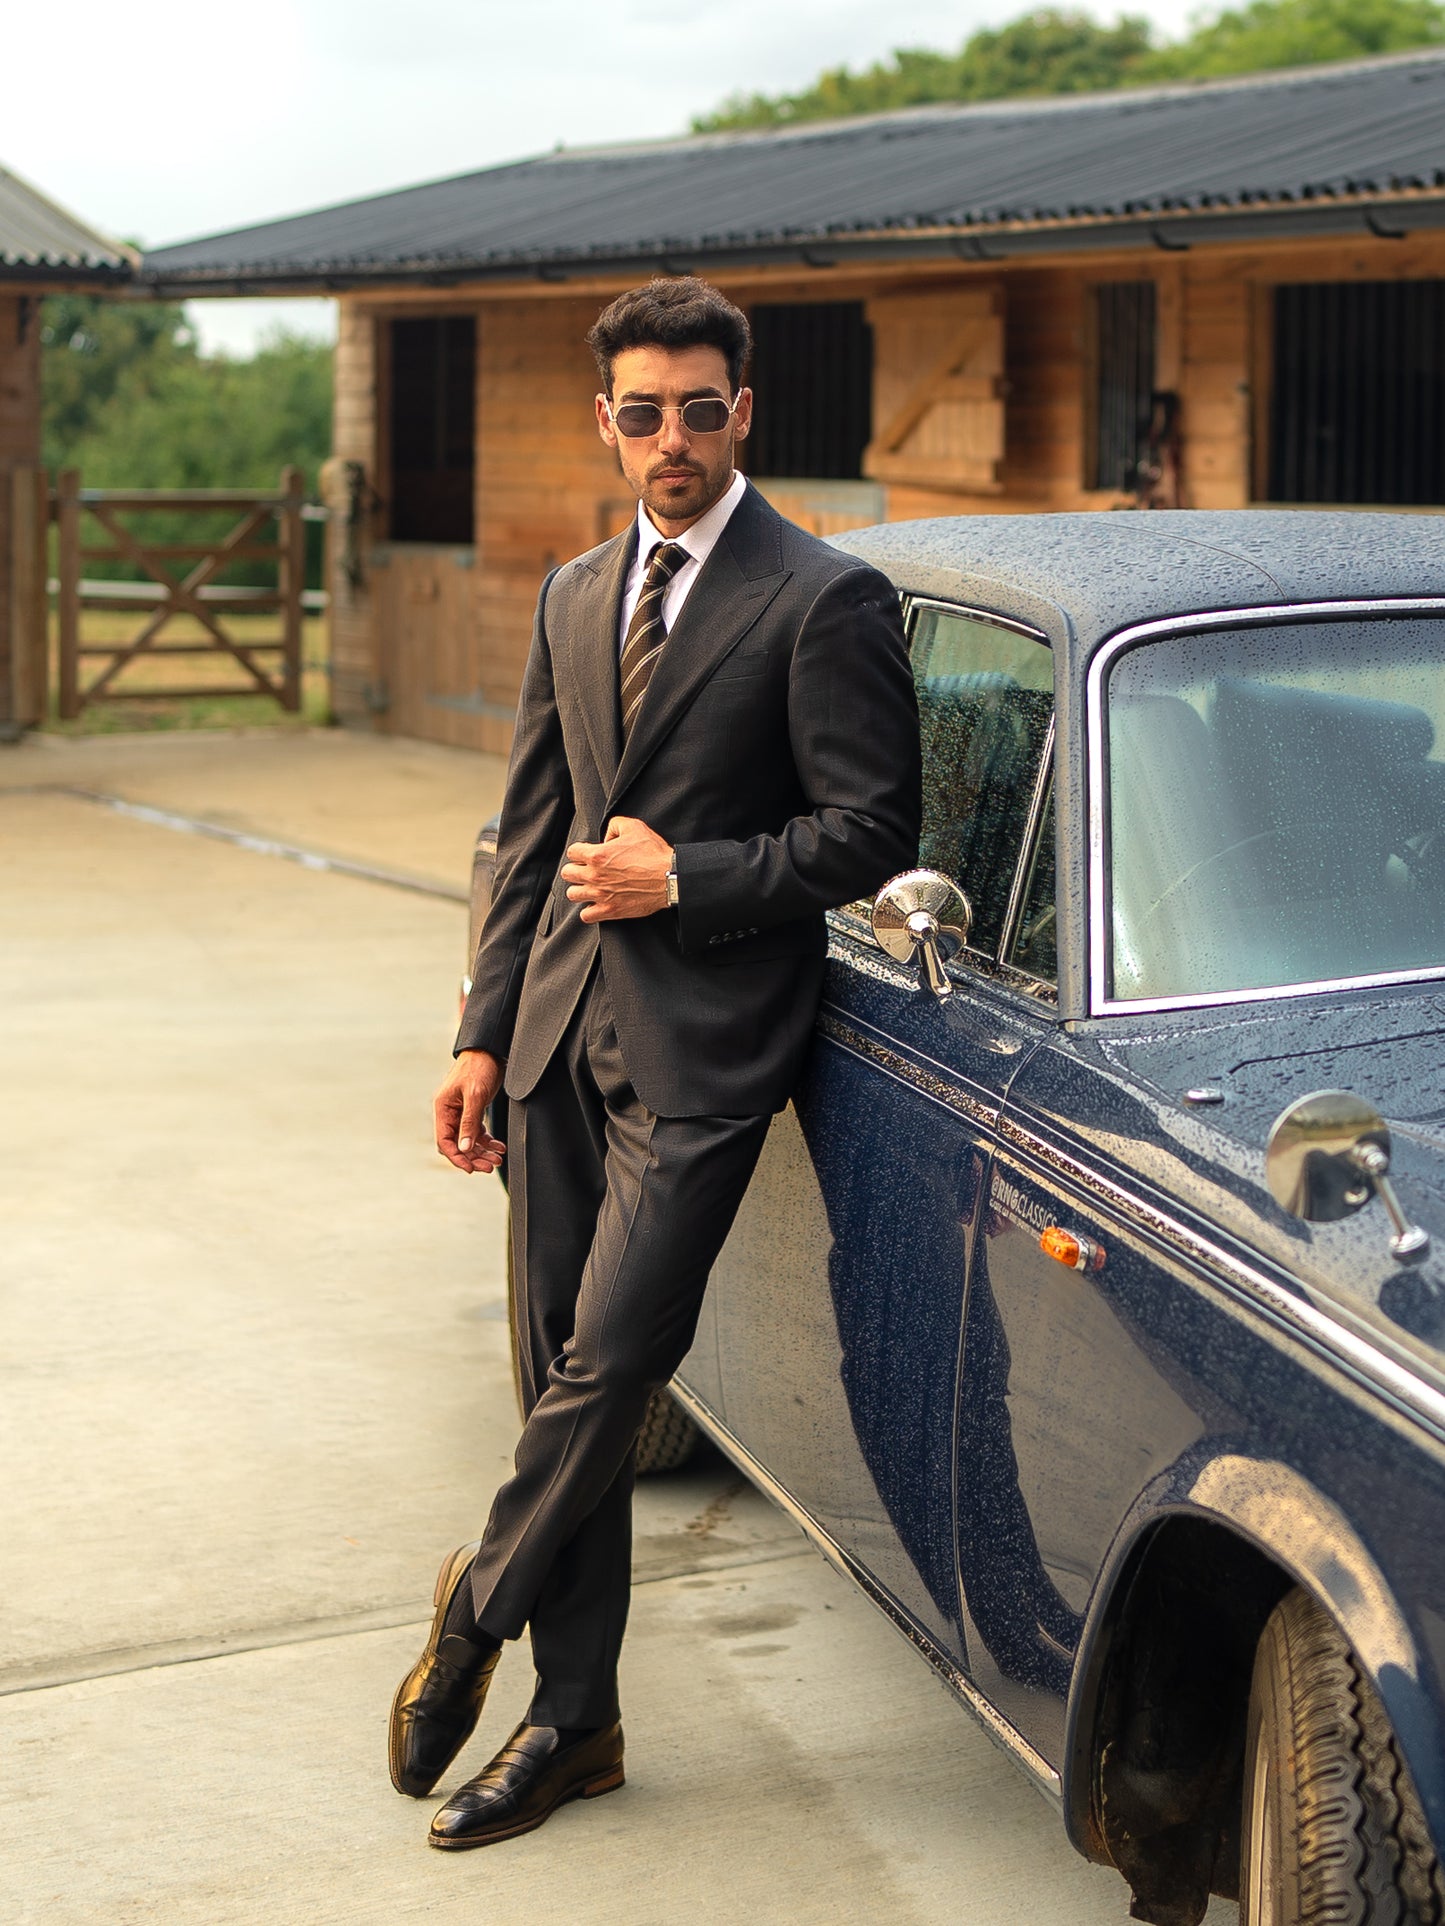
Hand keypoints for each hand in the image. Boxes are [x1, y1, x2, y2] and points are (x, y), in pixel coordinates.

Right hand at [434, 1049, 505, 1173]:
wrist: (490, 1050)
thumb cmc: (479, 1067)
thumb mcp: (475, 1095)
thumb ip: (469, 1122)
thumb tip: (464, 1148)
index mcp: (443, 1108)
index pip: (444, 1141)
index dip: (456, 1157)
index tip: (470, 1168)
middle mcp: (450, 1112)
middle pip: (457, 1144)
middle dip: (473, 1157)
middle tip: (490, 1166)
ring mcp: (461, 1112)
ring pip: (469, 1140)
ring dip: (482, 1151)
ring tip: (497, 1159)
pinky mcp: (473, 1110)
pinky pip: (477, 1132)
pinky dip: (488, 1141)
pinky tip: (499, 1147)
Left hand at [561, 816, 672, 922]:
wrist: (669, 878)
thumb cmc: (654, 854)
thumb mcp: (634, 827)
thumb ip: (614, 826)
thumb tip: (607, 837)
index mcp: (597, 855)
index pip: (572, 852)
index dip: (580, 851)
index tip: (587, 854)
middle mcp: (595, 876)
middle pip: (567, 873)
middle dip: (576, 869)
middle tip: (587, 869)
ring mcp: (601, 895)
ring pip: (573, 894)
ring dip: (580, 889)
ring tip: (590, 887)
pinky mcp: (610, 910)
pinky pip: (586, 915)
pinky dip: (589, 911)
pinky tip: (596, 904)